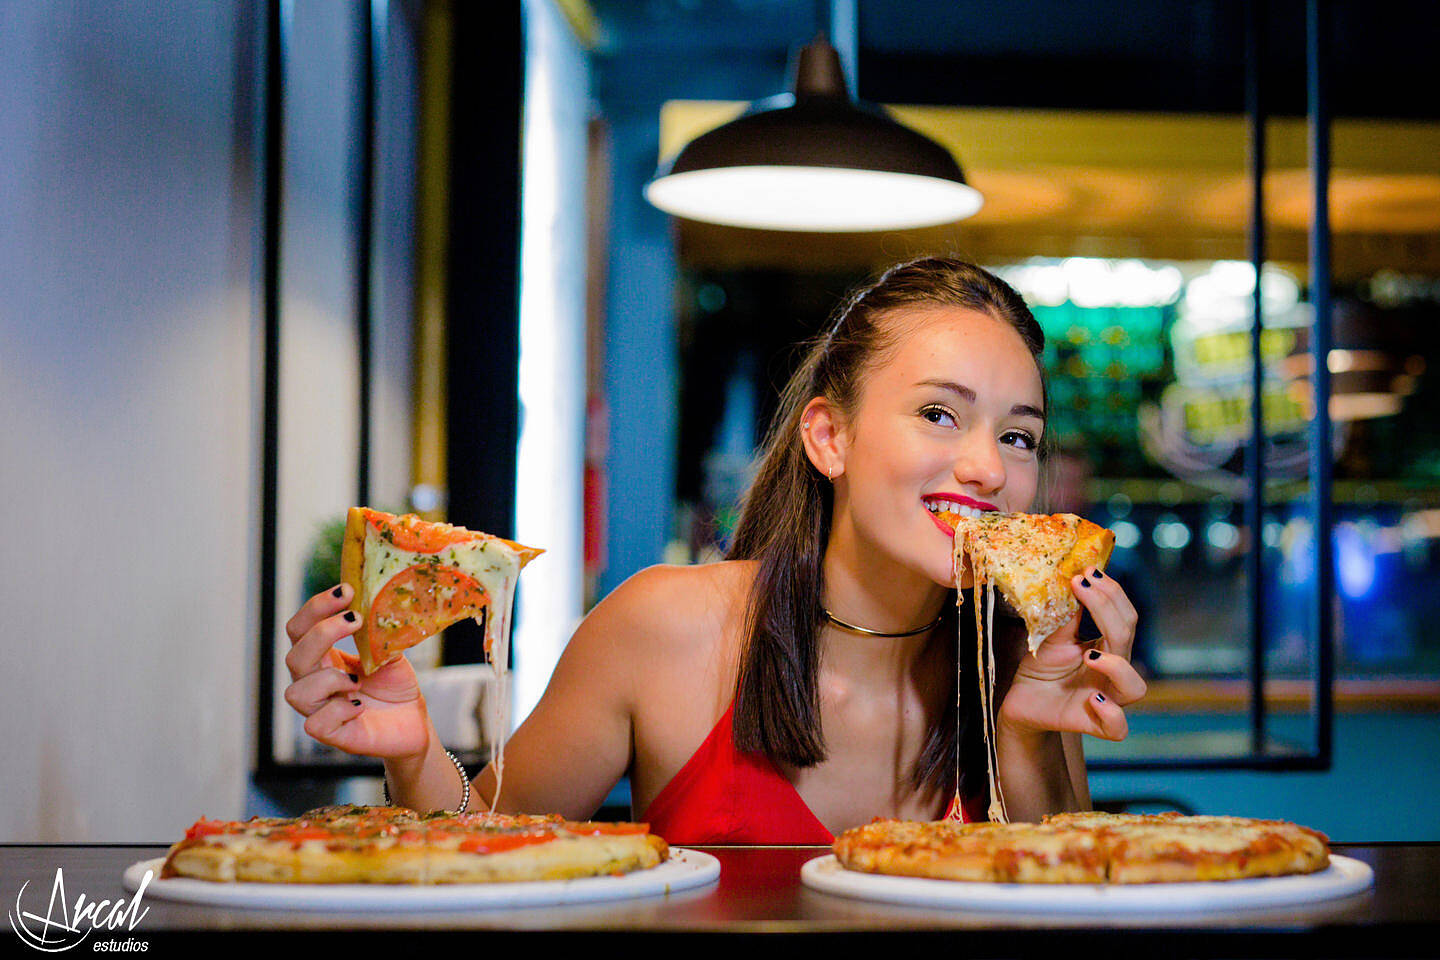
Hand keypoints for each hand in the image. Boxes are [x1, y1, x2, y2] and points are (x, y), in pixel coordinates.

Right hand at [282, 584, 430, 759]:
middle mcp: (315, 683)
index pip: (300, 629)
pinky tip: (360, 704)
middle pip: (293, 655)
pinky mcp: (334, 734)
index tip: (346, 591)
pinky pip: (315, 724)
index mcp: (323, 658)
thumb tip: (377, 603)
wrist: (414, 721)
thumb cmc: (396, 686)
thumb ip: (378, 631)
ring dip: (327, 678)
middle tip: (356, 618)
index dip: (316, 607)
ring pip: (295, 692)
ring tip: (358, 678)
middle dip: (322, 632)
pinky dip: (338, 709)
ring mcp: (321, 710)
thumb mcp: (390, 651)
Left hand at [997, 568, 1146, 740]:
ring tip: (1091, 654)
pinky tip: (1093, 699)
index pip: (1124, 617)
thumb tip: (1074, 579)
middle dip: (1107, 609)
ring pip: (1134, 687)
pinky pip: (1117, 727)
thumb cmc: (1042, 667)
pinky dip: (1111, 713)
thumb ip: (1065, 614)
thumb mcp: (1051, 636)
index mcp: (1108, 647)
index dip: (1110, 593)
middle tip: (1082, 585)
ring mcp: (1107, 698)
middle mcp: (1113, 672)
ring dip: (1117, 667)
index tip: (1087, 571)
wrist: (1022, 702)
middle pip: (1127, 639)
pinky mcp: (1093, 724)